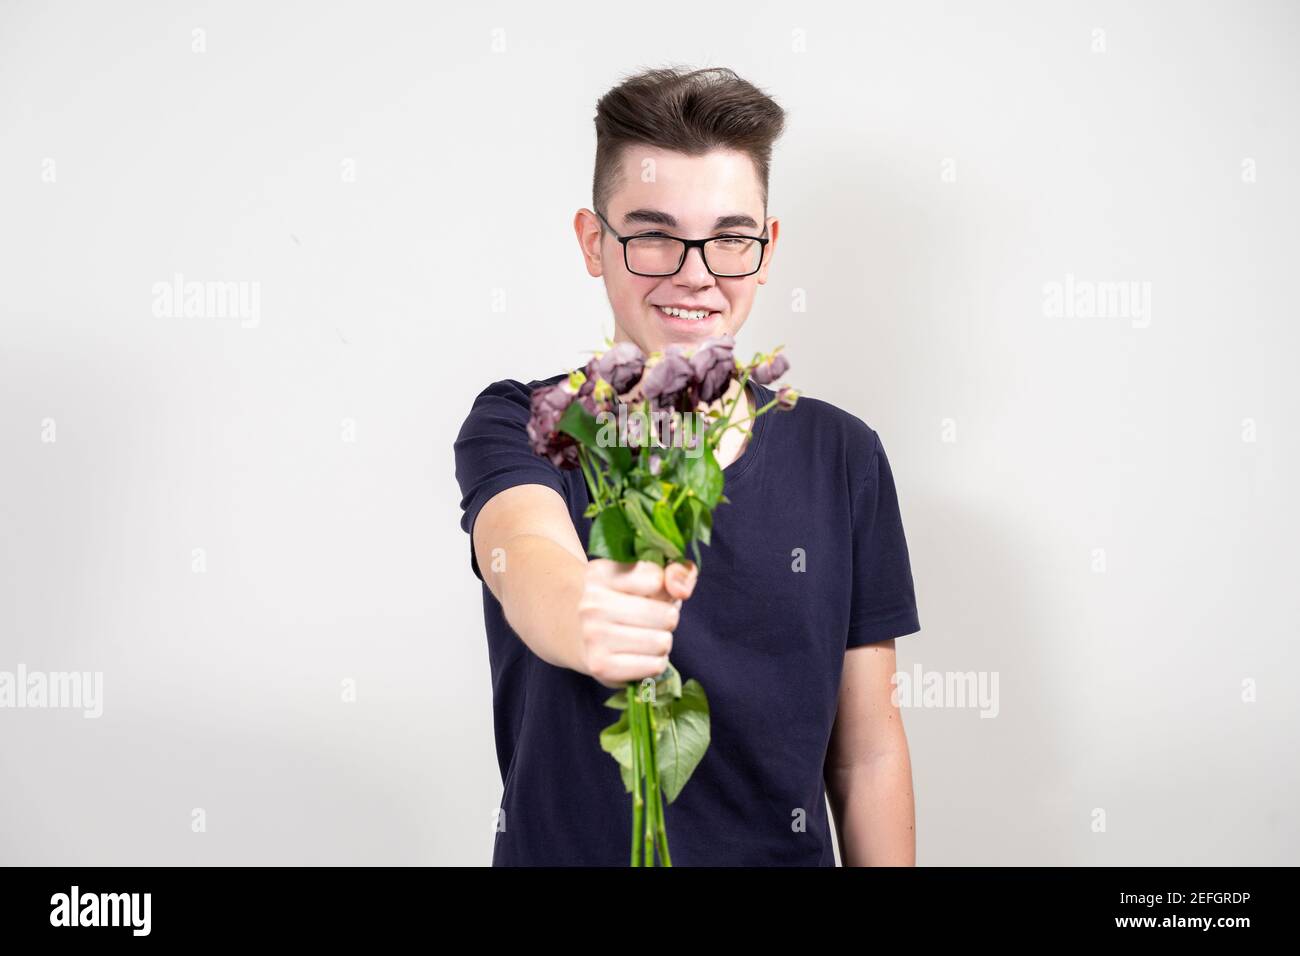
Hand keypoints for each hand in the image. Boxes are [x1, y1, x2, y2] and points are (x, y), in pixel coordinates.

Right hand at [576, 558, 698, 688]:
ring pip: (662, 642)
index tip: (653, 590)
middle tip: (650, 619)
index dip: (665, 588)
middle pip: (666, 615)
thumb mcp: (648, 575)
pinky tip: (639, 654)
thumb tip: (681, 590)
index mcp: (600, 574)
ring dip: (662, 641)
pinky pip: (655, 666)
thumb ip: (677, 571)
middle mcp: (592, 604)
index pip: (657, 579)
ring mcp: (593, 636)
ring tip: (644, 636)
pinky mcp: (600, 666)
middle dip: (667, 618)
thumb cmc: (625, 600)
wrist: (580, 633)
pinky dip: (655, 662)